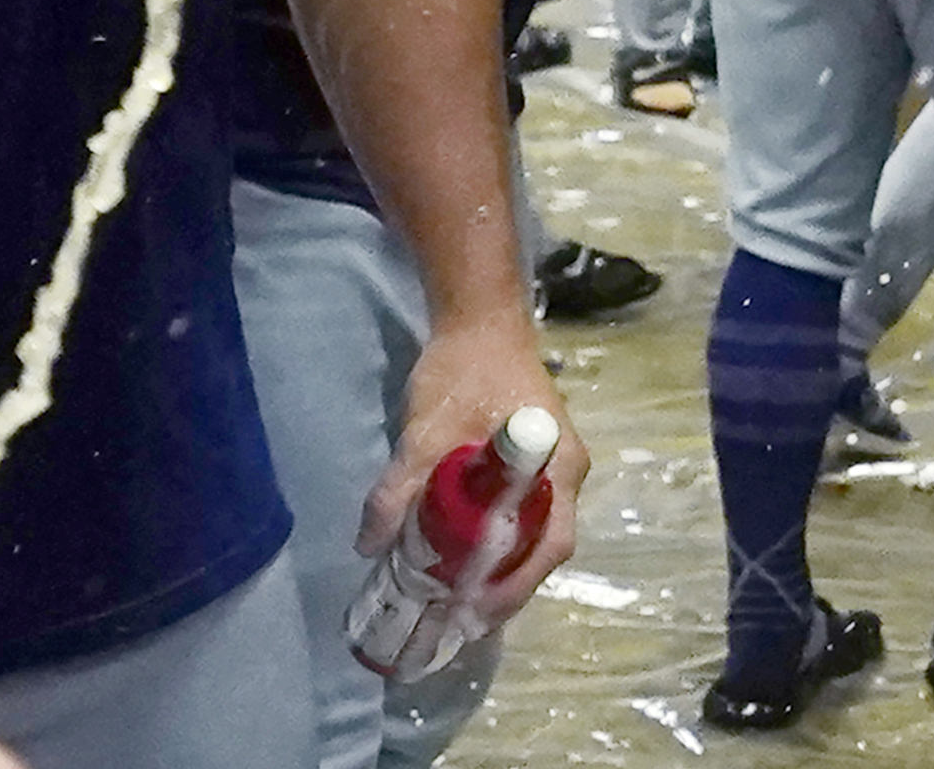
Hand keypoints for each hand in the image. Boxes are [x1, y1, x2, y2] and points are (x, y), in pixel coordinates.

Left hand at [363, 317, 581, 632]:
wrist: (478, 317)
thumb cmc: (466, 372)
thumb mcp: (426, 433)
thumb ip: (400, 490)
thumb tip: (370, 546)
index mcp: (557, 468)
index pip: (550, 546)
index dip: (515, 587)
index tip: (473, 613)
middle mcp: (564, 473)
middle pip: (543, 546)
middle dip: (503, 587)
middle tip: (456, 616)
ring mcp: (550, 465)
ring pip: (532, 532)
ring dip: (498, 565)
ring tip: (453, 594)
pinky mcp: (532, 459)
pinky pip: (520, 512)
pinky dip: (493, 539)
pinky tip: (456, 549)